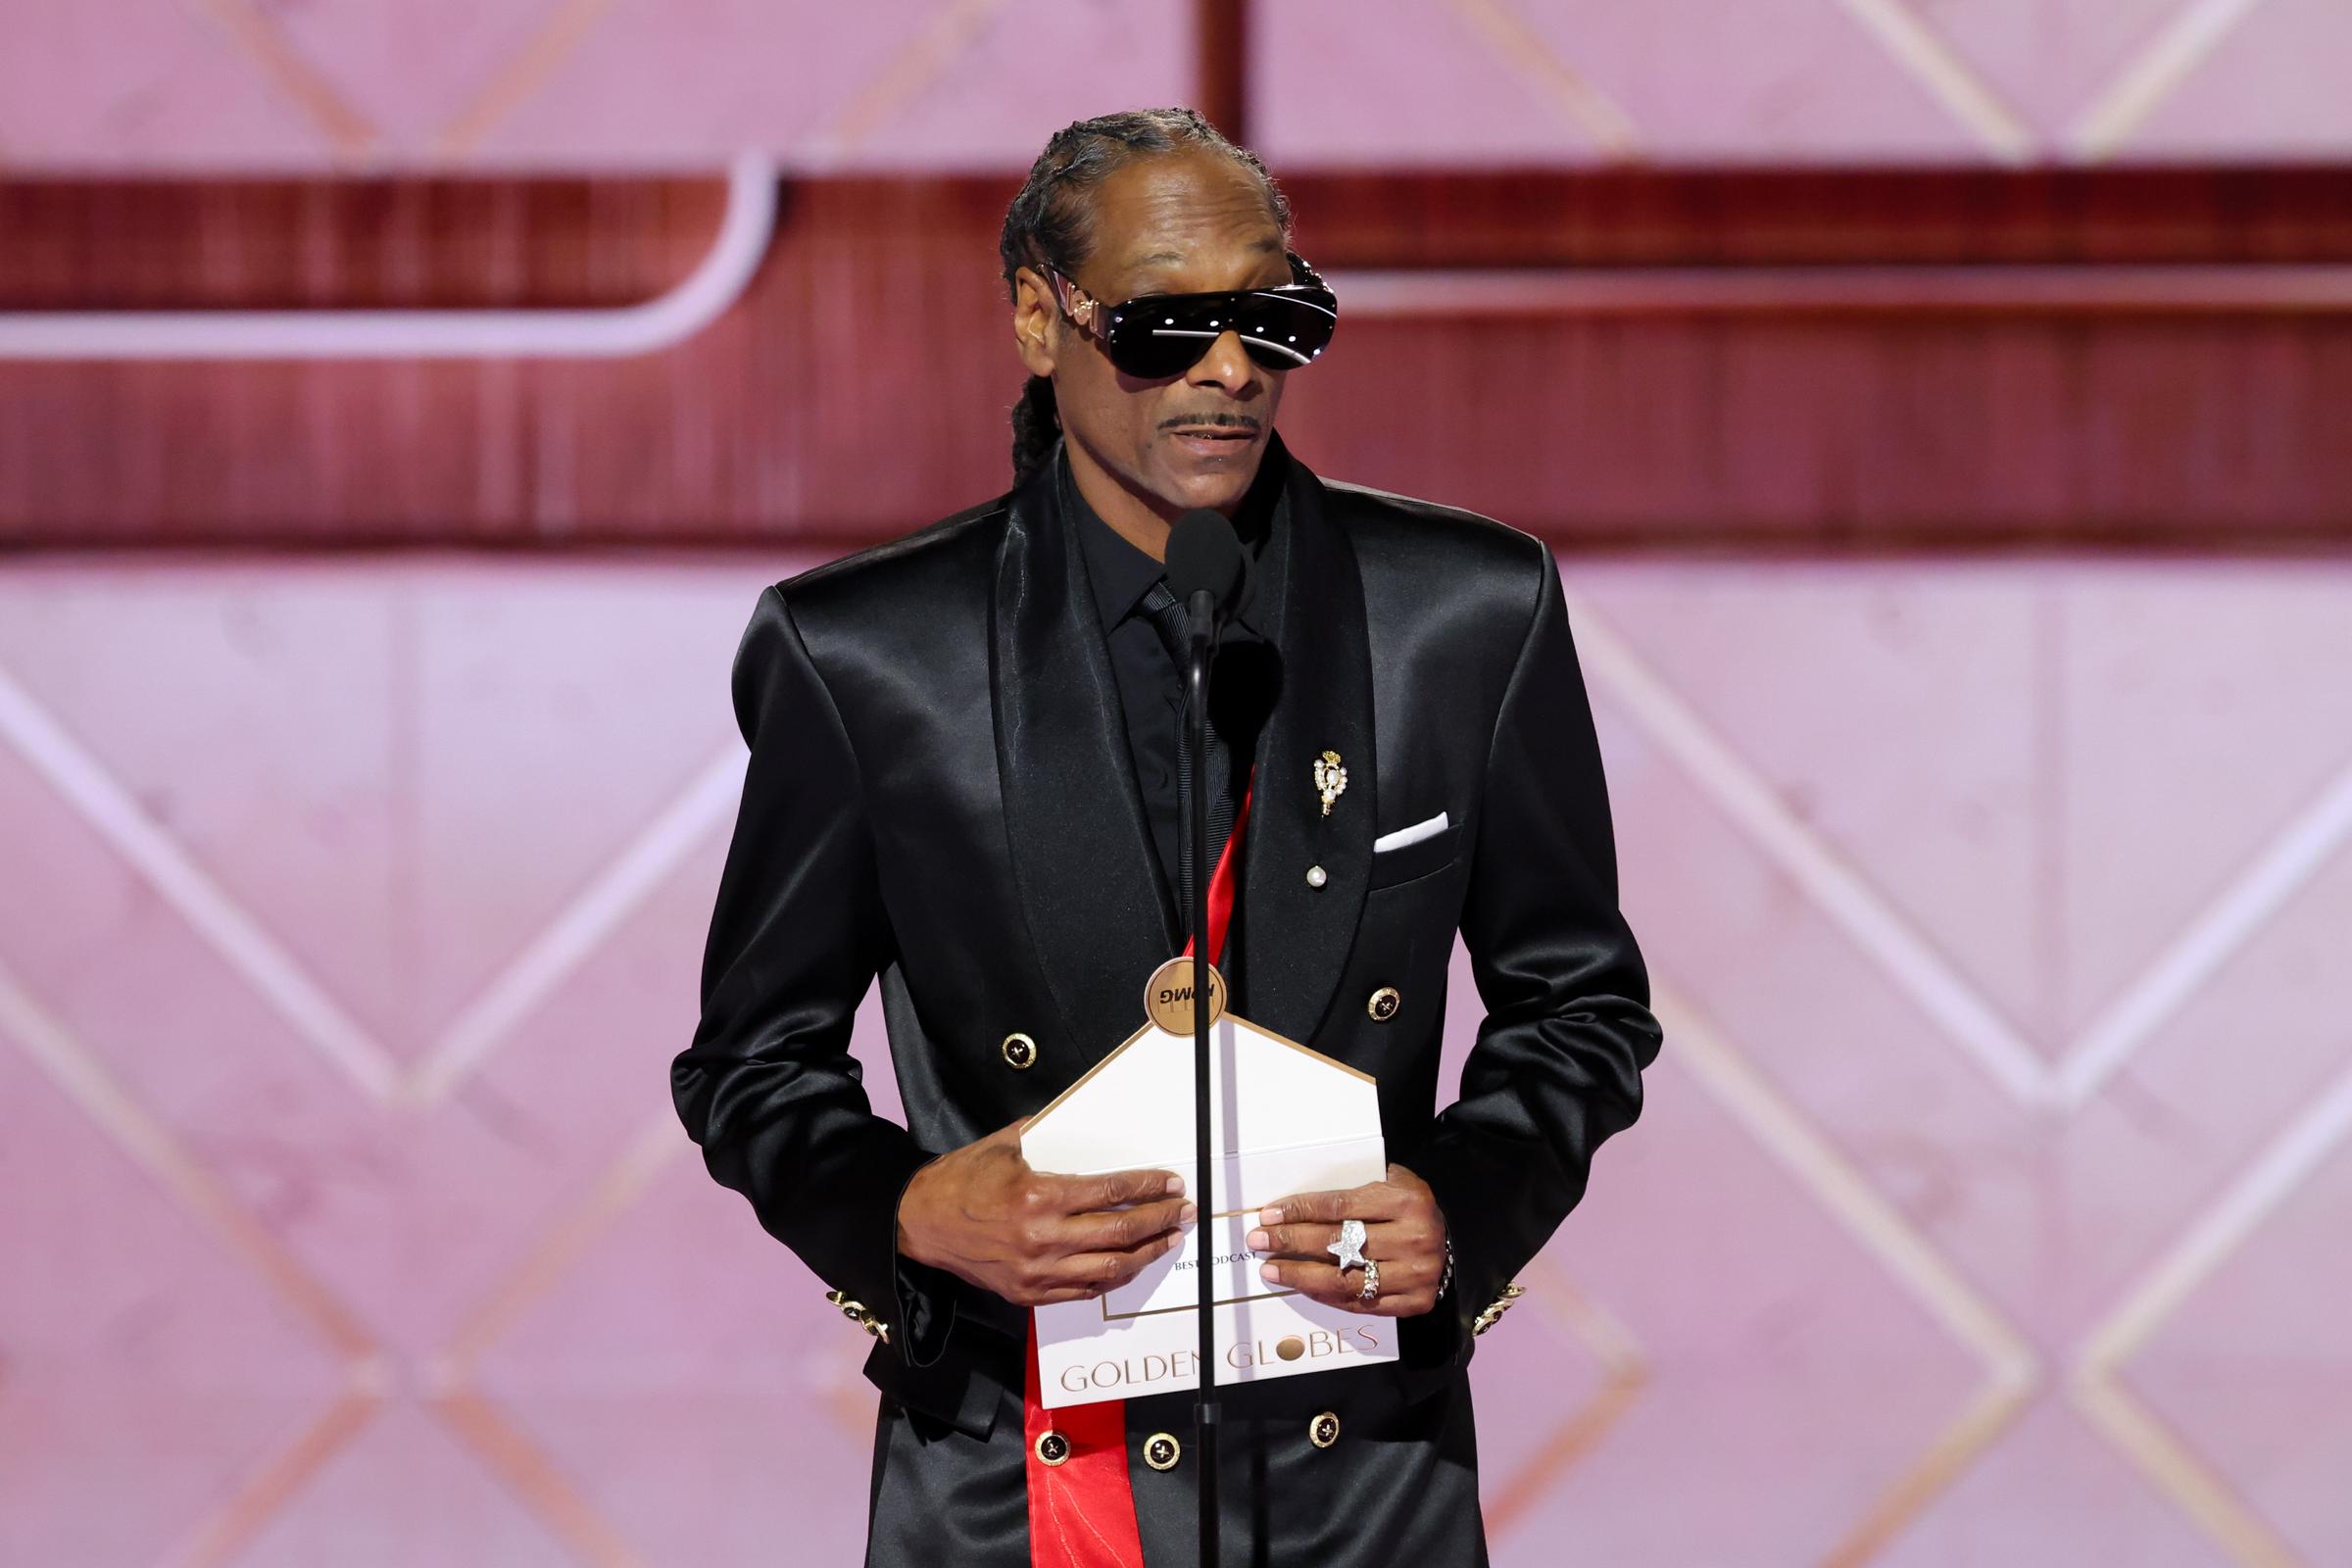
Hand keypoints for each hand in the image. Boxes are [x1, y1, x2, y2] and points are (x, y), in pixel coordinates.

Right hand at [896, 1119, 1194, 1306]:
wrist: (919, 1222)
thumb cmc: (961, 1180)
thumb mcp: (1005, 1144)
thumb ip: (1048, 1135)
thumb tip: (1085, 1122)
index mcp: (1038, 1196)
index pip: (1111, 1192)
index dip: (1148, 1187)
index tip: (1170, 1182)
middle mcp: (1041, 1239)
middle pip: (1119, 1233)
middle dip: (1159, 1220)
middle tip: (1183, 1211)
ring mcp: (1036, 1272)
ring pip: (1109, 1269)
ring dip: (1146, 1254)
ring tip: (1168, 1239)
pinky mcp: (1028, 1293)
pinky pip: (1084, 1292)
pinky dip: (1113, 1278)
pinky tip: (1131, 1263)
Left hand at [1247, 1163, 1447, 1316]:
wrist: (1454, 1242)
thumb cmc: (1410, 1208)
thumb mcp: (1394, 1182)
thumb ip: (1357, 1188)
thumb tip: (1296, 1203)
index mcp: (1407, 1200)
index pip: (1340, 1206)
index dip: (1300, 1211)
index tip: (1268, 1214)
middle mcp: (1414, 1238)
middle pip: (1338, 1242)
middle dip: (1291, 1240)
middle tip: (1259, 1240)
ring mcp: (1416, 1274)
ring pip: (1345, 1279)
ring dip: (1300, 1275)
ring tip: (1272, 1270)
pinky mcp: (1415, 1301)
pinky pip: (1360, 1303)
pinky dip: (1326, 1296)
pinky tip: (1303, 1286)